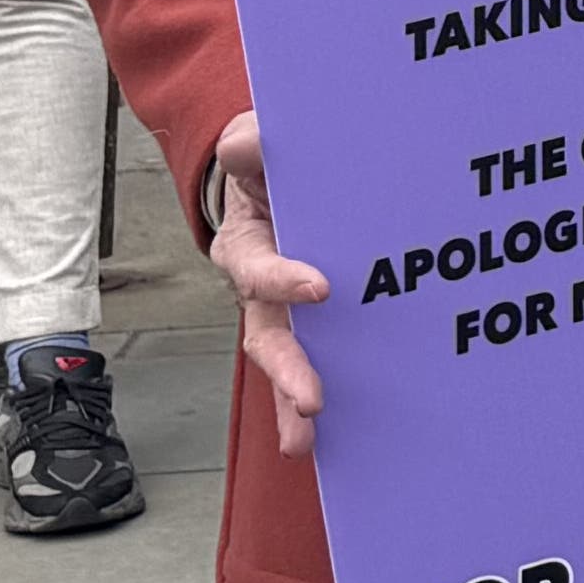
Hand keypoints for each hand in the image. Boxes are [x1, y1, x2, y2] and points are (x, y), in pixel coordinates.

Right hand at [204, 113, 333, 458]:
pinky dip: (317, 397)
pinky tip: (336, 435)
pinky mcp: (320, 321)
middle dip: (287, 370)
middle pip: (267, 336)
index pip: (257, 268)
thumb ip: (252, 143)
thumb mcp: (257, 143)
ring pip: (288, 360)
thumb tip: (246, 143)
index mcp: (246, 244)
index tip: (321, 289)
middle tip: (310, 401)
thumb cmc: (271, 162)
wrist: (289, 175)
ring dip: (294, 400)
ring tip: (306, 439)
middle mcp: (261, 289)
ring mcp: (288, 310)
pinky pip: (323, 360)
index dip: (282, 280)